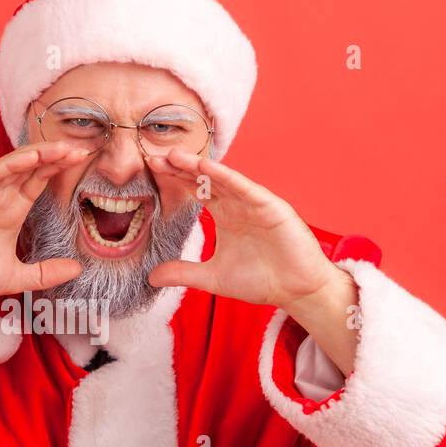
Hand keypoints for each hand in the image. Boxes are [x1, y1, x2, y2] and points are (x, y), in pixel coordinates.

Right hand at [0, 141, 90, 331]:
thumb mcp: (17, 278)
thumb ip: (47, 273)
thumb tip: (78, 269)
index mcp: (13, 210)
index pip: (41, 182)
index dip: (60, 170)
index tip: (85, 163)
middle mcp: (1, 197)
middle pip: (34, 169)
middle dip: (58, 158)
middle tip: (84, 149)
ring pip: (18, 165)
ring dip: (41, 155)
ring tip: (65, 148)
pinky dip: (15, 162)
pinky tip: (34, 155)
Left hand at [146, 148, 359, 372]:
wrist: (297, 291)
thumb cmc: (262, 280)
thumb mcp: (213, 277)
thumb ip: (183, 273)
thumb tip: (150, 277)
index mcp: (225, 214)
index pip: (194, 190)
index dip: (173, 179)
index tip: (148, 170)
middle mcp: (238, 204)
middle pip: (203, 180)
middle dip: (179, 168)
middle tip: (152, 157)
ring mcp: (254, 203)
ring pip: (221, 179)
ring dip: (197, 166)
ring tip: (173, 155)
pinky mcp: (271, 207)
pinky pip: (245, 188)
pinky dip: (225, 177)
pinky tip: (206, 167)